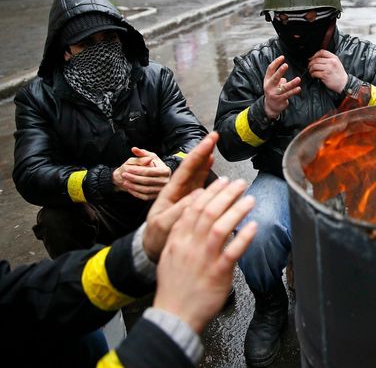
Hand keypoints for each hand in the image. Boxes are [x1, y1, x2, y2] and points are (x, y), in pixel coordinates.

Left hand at [113, 148, 171, 200]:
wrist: (159, 176)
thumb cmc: (154, 164)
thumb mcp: (150, 156)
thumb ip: (142, 153)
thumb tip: (134, 149)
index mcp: (165, 170)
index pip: (149, 171)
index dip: (137, 170)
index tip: (127, 169)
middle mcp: (166, 181)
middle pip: (147, 181)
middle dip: (133, 178)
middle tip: (124, 175)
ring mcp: (162, 190)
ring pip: (145, 190)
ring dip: (133, 186)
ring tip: (125, 182)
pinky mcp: (157, 196)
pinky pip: (145, 196)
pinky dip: (136, 193)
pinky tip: (130, 189)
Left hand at [141, 133, 217, 261]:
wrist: (152, 249)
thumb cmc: (156, 237)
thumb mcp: (164, 224)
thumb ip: (179, 210)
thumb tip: (198, 195)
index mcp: (171, 192)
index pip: (187, 168)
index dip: (199, 154)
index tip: (209, 140)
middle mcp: (179, 190)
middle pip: (193, 166)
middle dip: (203, 150)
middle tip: (215, 135)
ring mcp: (186, 196)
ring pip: (198, 173)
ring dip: (206, 159)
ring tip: (214, 146)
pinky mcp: (192, 203)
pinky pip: (202, 185)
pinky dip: (206, 172)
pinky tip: (211, 164)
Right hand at [153, 178, 256, 332]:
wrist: (174, 315)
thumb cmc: (175, 287)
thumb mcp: (170, 254)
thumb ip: (182, 233)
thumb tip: (193, 213)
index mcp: (178, 239)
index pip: (194, 207)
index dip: (210, 192)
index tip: (223, 181)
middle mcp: (190, 246)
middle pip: (209, 212)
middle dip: (227, 194)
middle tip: (241, 184)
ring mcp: (204, 259)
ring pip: (221, 227)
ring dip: (237, 210)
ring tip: (250, 200)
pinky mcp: (217, 273)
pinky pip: (232, 252)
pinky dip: (243, 237)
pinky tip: (253, 227)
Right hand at [263, 55, 300, 119]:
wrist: (270, 106)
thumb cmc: (273, 91)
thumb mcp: (272, 83)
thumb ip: (278, 77)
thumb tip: (285, 77)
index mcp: (267, 80)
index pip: (270, 69)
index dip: (276, 62)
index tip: (282, 57)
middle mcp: (269, 86)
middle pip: (275, 78)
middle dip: (280, 71)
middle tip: (286, 65)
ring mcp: (274, 93)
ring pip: (284, 87)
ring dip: (292, 83)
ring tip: (298, 79)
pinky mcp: (280, 99)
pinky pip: (288, 94)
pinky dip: (293, 91)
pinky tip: (298, 88)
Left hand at [308, 50, 348, 93]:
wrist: (343, 83)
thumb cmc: (339, 74)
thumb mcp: (336, 63)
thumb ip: (328, 59)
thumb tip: (316, 58)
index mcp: (334, 58)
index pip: (322, 52)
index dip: (315, 55)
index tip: (312, 58)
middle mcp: (331, 62)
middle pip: (316, 59)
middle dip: (310, 63)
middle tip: (309, 66)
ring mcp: (328, 69)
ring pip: (314, 66)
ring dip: (310, 69)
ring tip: (311, 72)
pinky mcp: (325, 75)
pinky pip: (315, 73)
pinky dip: (312, 74)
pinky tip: (314, 76)